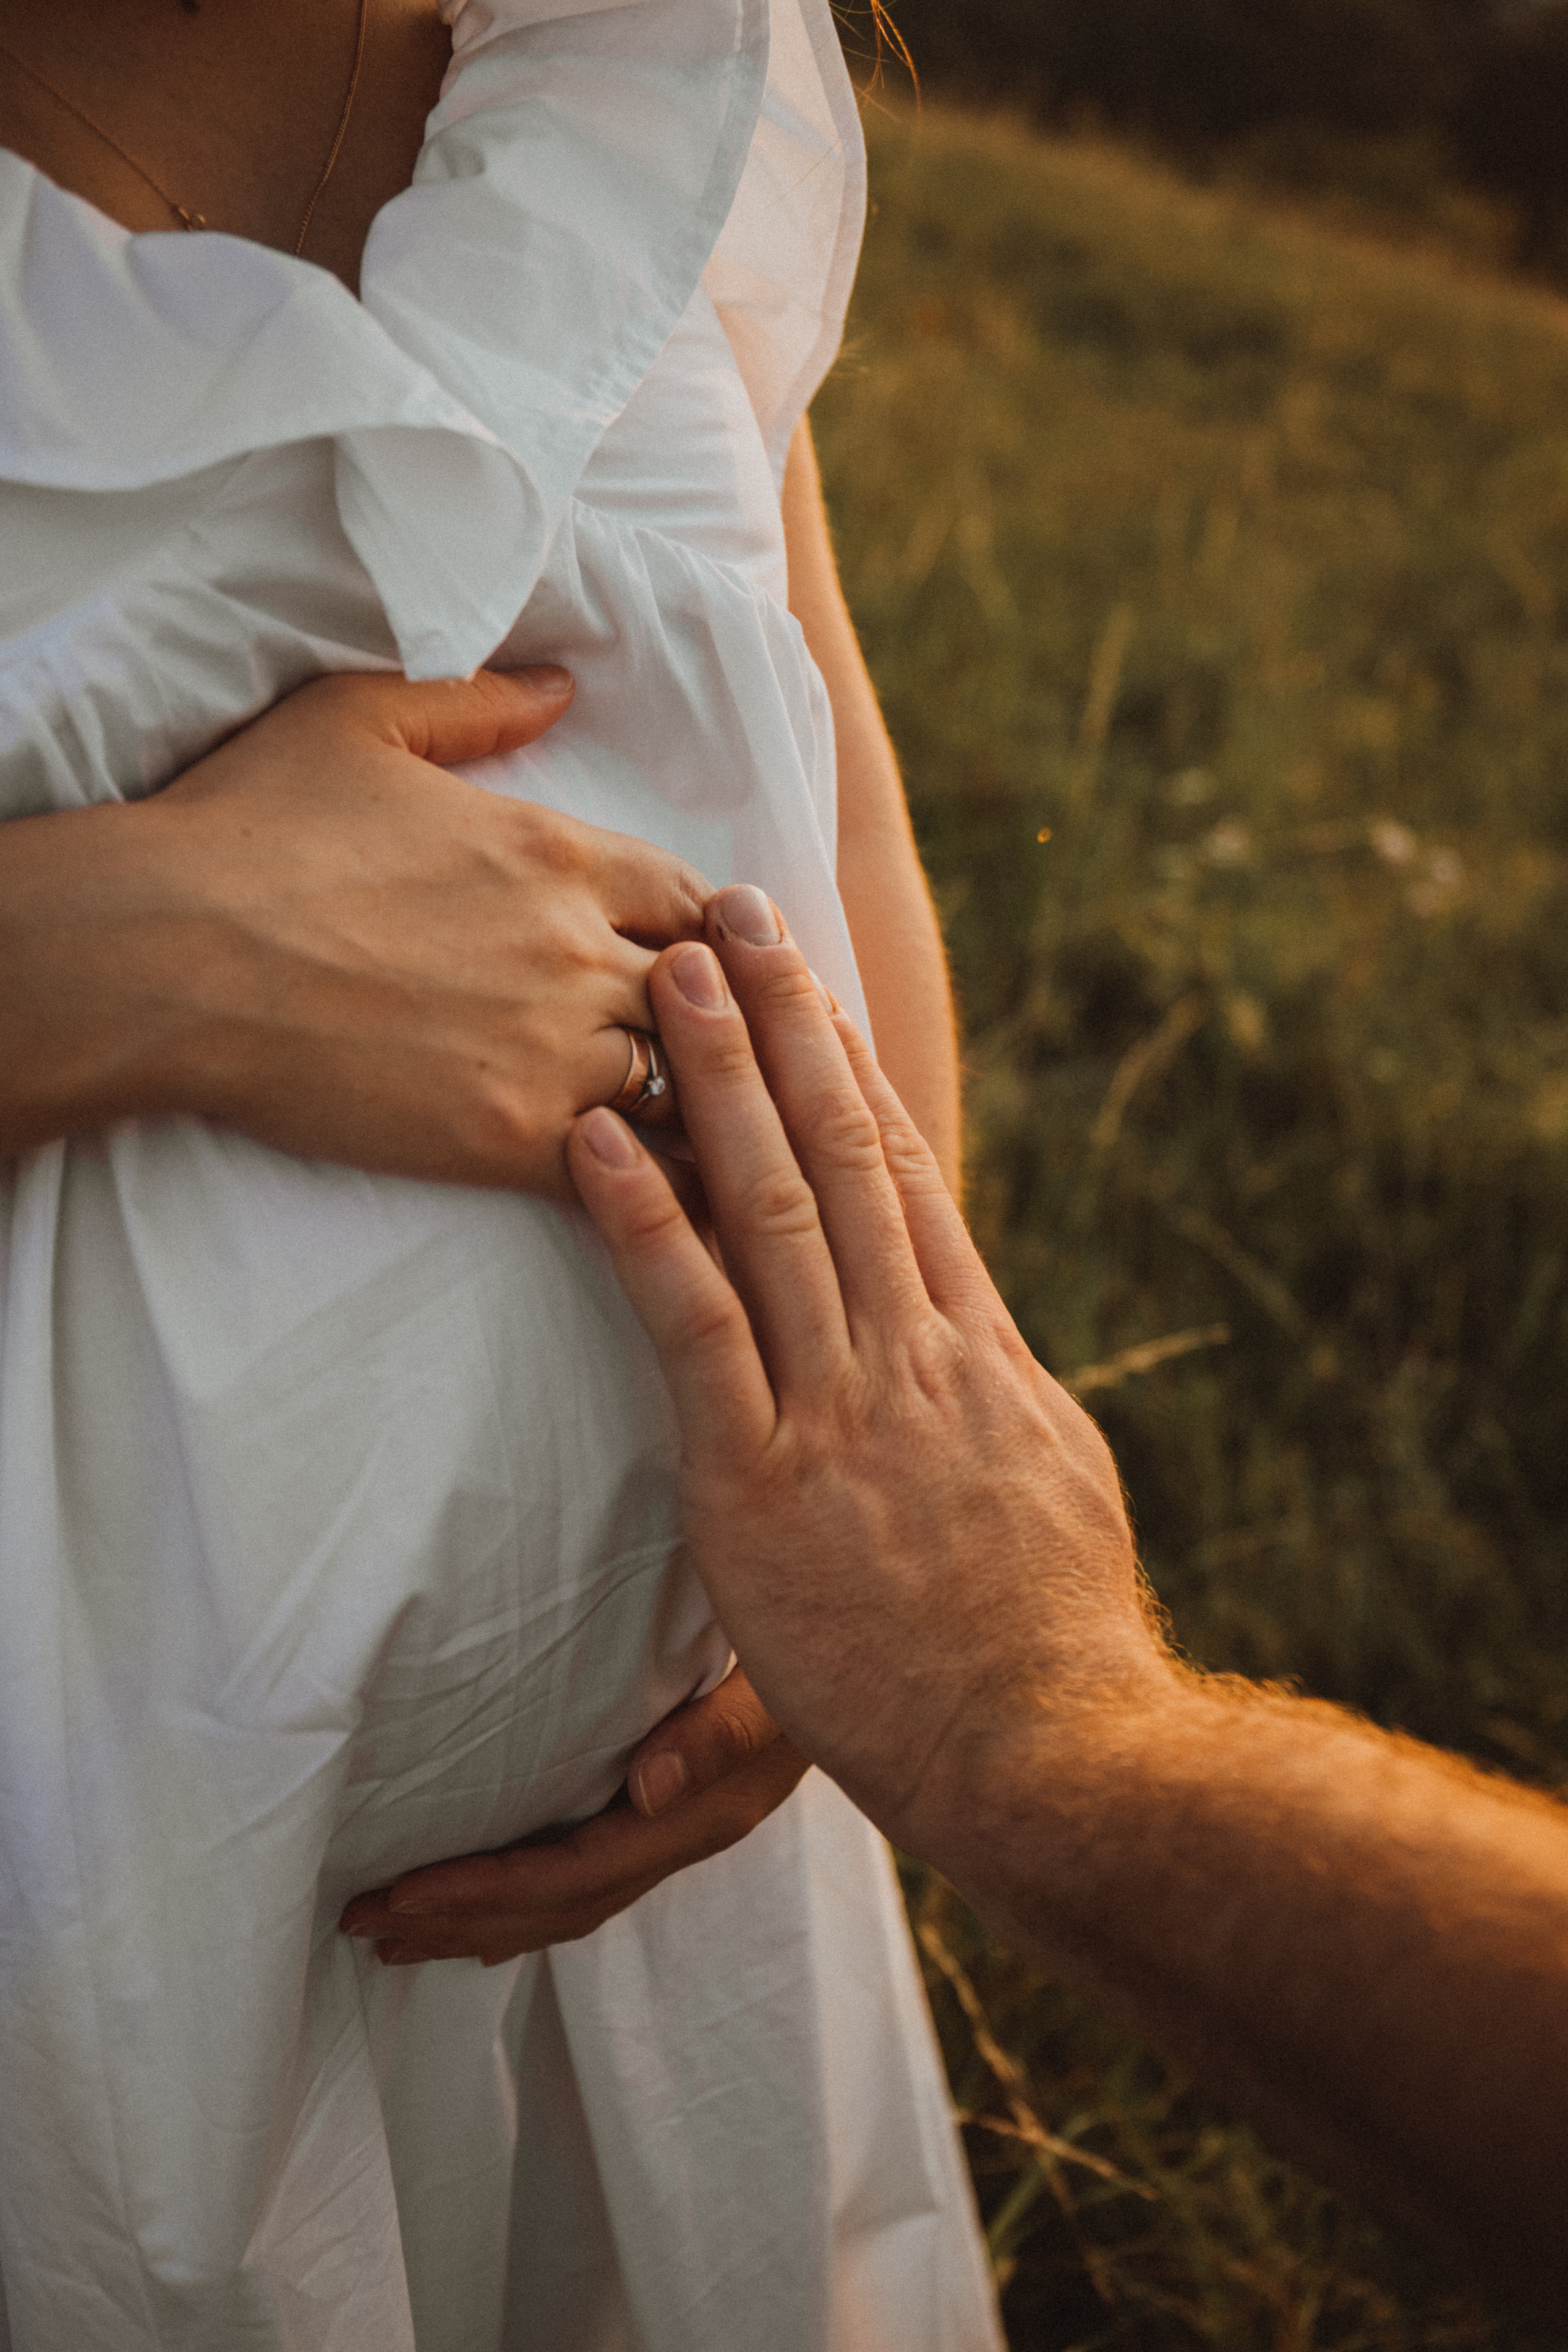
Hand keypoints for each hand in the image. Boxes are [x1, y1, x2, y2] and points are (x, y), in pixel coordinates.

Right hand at [1, 669, 701, 1192]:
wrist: (171, 953)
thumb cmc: (249, 829)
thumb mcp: (361, 718)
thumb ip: (478, 703)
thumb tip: (564, 685)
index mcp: (559, 852)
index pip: (698, 899)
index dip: (720, 933)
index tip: (722, 962)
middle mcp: (578, 948)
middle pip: (713, 998)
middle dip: (731, 1025)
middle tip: (748, 1058)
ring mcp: (552, 1048)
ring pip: (688, 1089)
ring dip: (702, 1106)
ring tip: (725, 1133)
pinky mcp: (510, 1137)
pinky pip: (631, 1169)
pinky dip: (661, 1180)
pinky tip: (676, 1198)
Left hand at [338, 1665, 807, 1963]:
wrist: (883, 1654)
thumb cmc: (824, 1643)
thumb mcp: (783, 1681)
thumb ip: (723, 1731)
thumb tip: (649, 1789)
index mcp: (701, 1813)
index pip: (571, 1873)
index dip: (482, 1889)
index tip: (400, 1892)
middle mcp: (685, 1834)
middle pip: (557, 1905)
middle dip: (457, 1919)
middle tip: (360, 1926)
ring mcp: (683, 1829)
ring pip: (567, 1902)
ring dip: (478, 1921)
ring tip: (395, 1935)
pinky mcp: (679, 1810)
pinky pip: (588, 1879)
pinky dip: (524, 1902)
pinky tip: (483, 1910)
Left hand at [563, 887, 1165, 1870]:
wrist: (1058, 1747)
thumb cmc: (1055, 1637)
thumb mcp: (1055, 1486)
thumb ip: (1004, 1402)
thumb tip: (981, 1347)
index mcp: (979, 1351)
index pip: (906, 1177)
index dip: (851, 1070)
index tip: (812, 985)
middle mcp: (912, 1351)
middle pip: (843, 1152)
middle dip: (782, 1023)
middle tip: (729, 912)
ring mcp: (841, 1408)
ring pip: (772, 1206)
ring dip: (712, 1081)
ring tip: (664, 975)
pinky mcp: (763, 1481)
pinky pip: (693, 1326)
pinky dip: (644, 1224)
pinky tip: (592, 1144)